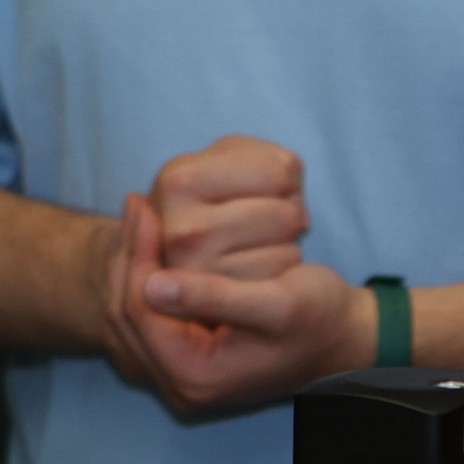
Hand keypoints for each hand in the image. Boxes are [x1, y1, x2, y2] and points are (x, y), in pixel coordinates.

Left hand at [99, 192, 371, 414]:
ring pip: (130, 316)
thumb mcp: (276, 304)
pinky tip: (153, 243)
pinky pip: (148, 317)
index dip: (138, 255)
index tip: (145, 207)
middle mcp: (182, 384)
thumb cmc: (320, 318)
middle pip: (125, 317)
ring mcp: (183, 374)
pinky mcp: (189, 359)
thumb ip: (216, 297)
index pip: (140, 311)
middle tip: (135, 204)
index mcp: (197, 376)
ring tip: (140, 219)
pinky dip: (147, 277)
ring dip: (133, 265)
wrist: (344, 340)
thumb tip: (154, 285)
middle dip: (128, 257)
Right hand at [147, 135, 310, 279]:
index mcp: (179, 181)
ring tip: (261, 238)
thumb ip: (261, 156)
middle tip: (267, 218)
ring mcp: (202, 274)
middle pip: (288, 214)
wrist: (172, 255)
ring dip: (288, 242)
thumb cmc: (209, 199)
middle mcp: (184, 230)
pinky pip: (283, 279)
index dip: (287, 177)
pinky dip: (283, 269)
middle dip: (291, 212)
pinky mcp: (225, 307)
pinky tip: (261, 264)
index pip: (281, 172)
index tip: (267, 186)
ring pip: (290, 248)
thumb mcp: (221, 160)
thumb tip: (289, 176)